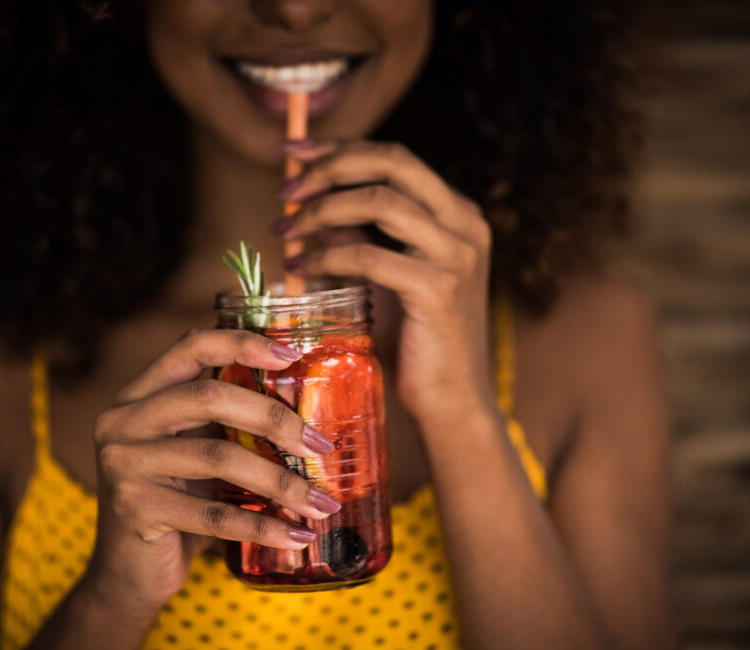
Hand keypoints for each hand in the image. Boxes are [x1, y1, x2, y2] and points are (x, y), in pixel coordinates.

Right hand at [85, 329, 340, 613]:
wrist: (128, 574)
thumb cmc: (177, 505)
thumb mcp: (196, 454)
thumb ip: (229, 425)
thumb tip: (311, 413)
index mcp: (140, 395)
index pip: (190, 346)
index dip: (242, 342)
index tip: (292, 354)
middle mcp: (123, 420)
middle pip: (210, 396)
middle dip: (275, 418)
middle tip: (321, 446)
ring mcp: (123, 464)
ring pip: (218, 456)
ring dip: (281, 482)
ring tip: (321, 502)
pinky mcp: (134, 509)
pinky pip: (214, 515)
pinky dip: (263, 526)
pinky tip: (297, 536)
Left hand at [276, 139, 495, 426]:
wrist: (450, 402)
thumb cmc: (414, 342)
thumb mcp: (383, 278)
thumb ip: (357, 239)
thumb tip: (312, 211)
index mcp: (456, 213)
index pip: (395, 157)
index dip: (339, 147)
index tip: (292, 152)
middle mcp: (464, 223)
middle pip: (392, 161)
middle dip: (329, 166)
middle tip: (284, 189)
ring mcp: (457, 254)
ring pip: (379, 201)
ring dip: (321, 210)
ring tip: (285, 231)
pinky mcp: (439, 289)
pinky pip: (369, 255)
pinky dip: (327, 257)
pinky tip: (300, 269)